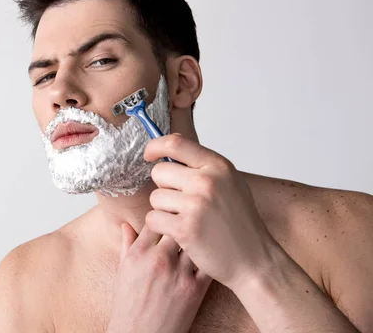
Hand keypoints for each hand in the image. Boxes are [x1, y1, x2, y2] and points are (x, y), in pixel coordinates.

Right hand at [107, 222, 211, 332]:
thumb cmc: (128, 305)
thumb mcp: (122, 272)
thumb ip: (126, 245)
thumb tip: (126, 225)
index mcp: (138, 253)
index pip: (155, 219)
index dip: (163, 216)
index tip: (169, 217)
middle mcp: (158, 259)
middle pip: (177, 225)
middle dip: (182, 223)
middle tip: (189, 222)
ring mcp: (178, 274)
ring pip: (194, 241)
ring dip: (198, 238)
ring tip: (202, 236)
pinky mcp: (195, 289)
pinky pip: (207, 263)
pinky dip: (209, 257)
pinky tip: (209, 256)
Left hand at [143, 133, 277, 290]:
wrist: (254, 260)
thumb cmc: (240, 223)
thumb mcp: (229, 183)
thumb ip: (202, 165)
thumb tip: (169, 145)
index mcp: (218, 166)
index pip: (175, 143)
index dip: (155, 146)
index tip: (149, 155)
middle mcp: (207, 181)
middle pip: (159, 172)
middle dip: (164, 187)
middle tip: (180, 202)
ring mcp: (196, 205)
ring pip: (155, 197)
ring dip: (164, 210)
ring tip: (185, 219)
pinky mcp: (185, 228)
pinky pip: (153, 219)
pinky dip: (161, 227)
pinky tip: (179, 232)